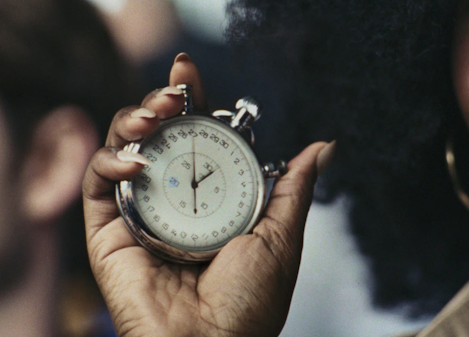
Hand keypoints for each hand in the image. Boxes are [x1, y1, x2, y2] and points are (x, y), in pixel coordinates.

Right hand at [82, 53, 333, 336]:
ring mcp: (140, 212)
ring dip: (134, 120)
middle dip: (161, 101)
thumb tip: (323, 148)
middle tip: (175, 91)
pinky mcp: (109, 231)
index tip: (191, 74)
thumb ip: (294, 187)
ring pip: (124, 149)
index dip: (192, 102)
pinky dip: (109, 161)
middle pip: (159, 135)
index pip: (198, 138)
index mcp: (213, 197)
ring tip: (156, 116)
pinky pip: (97, 185)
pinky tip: (134, 159)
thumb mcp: (280, 234)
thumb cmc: (250, 302)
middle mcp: (175, 200)